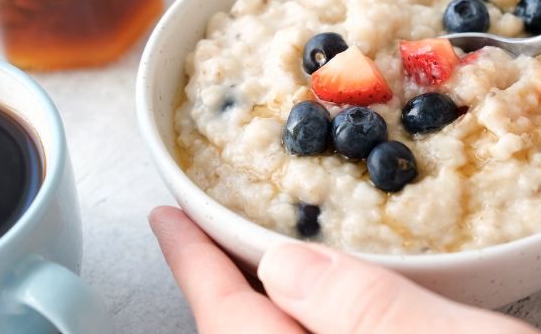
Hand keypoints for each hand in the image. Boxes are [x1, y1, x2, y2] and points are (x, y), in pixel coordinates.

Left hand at [149, 206, 538, 333]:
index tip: (165, 218)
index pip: (230, 325)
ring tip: (255, 265)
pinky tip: (318, 314)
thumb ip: (375, 317)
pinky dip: (308, 330)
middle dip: (220, 287)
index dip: (192, 265)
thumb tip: (286, 269)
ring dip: (258, 310)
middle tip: (208, 233)